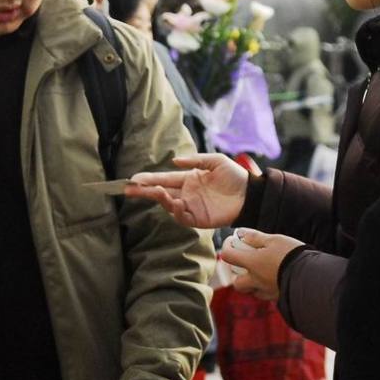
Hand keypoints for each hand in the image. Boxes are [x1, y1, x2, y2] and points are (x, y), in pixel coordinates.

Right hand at [124, 153, 249, 228]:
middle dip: (144, 191)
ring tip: (156, 192)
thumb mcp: (215, 161)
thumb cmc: (234, 176)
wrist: (250, 194)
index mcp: (188, 179)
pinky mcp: (198, 219)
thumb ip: (195, 160)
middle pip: (160, 193)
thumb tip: (174, 161)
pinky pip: (182, 217)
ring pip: (168, 205)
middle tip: (128, 189)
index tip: (133, 178)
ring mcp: (190, 207)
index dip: (149, 179)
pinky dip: (176, 212)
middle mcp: (185, 193)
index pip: (164, 179)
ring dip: (161, 199)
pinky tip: (174, 203)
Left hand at [217, 229, 301, 302]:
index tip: (232, 242)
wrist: (311, 276)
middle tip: (245, 264)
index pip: (228, 256)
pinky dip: (265, 289)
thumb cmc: (292, 254)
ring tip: (260, 273)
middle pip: (237, 283)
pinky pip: (266, 295)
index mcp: (252, 263)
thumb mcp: (274, 240)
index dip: (226, 247)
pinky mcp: (278, 298)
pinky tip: (273, 280)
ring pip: (251, 291)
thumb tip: (240, 234)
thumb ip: (255, 237)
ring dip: (251, 284)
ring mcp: (266, 291)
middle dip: (237, 274)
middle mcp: (256, 280)